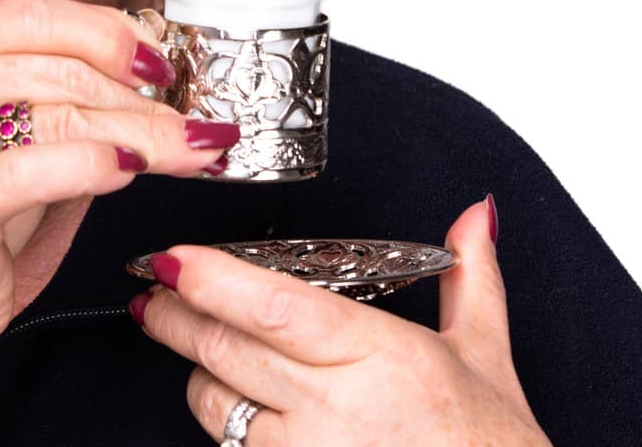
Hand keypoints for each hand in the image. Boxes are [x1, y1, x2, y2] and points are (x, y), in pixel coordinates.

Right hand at [0, 0, 238, 432]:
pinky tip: (129, 171)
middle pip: (59, 67)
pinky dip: (94, 166)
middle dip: (141, 99)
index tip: (162, 65)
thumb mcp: (12, 139)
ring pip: (60, 115)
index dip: (108, 32)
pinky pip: (38, 169)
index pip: (35, 15)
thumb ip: (64, 97)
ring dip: (140, 135)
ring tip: (187, 152)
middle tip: (195, 126)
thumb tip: (154, 71)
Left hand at [134, 198, 550, 444]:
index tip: (173, 256)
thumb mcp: (488, 358)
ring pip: (215, 403)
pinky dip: (227, 426)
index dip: (210, 280)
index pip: (273, 307)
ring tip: (199, 349)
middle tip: (154, 290)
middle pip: (223, 348)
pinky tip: (239, 409)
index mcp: (383, 357)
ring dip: (196, 372)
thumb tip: (476, 216)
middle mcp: (338, 407)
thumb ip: (472, 280)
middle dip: (174, 314)